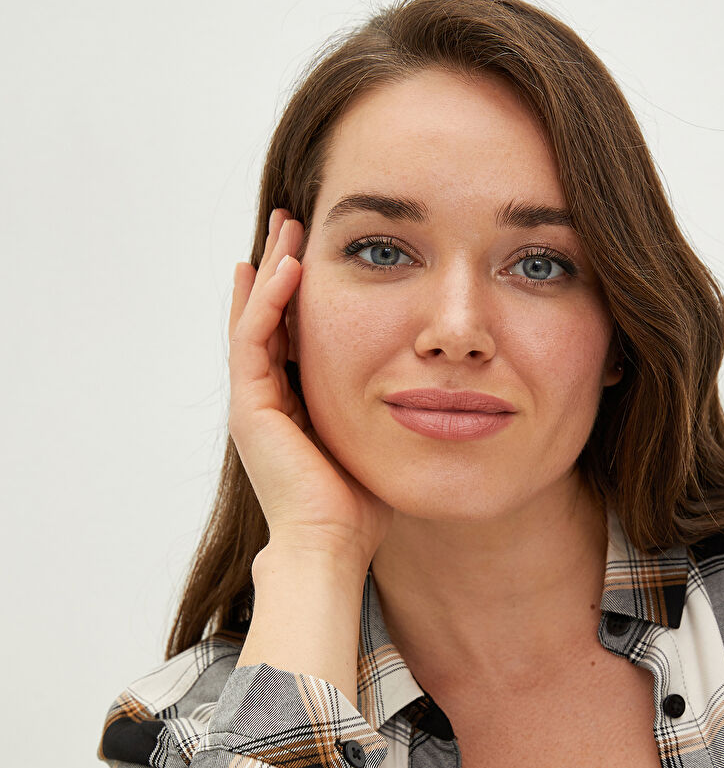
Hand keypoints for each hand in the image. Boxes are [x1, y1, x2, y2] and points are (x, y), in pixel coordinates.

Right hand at [228, 208, 392, 563]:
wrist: (333, 546)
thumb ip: (389, 410)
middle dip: (279, 268)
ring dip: (271, 269)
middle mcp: (266, 401)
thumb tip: (431, 388)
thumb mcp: (380, 441)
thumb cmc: (361, 508)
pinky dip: (269, 300)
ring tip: (286, 226)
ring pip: (254, 318)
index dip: (302, 295)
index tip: (318, 254)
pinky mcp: (249, 407)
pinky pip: (254, 338)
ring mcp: (252, 403)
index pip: (292, 335)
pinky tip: (289, 266)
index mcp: (293, 408)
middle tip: (291, 222)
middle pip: (267, 318)